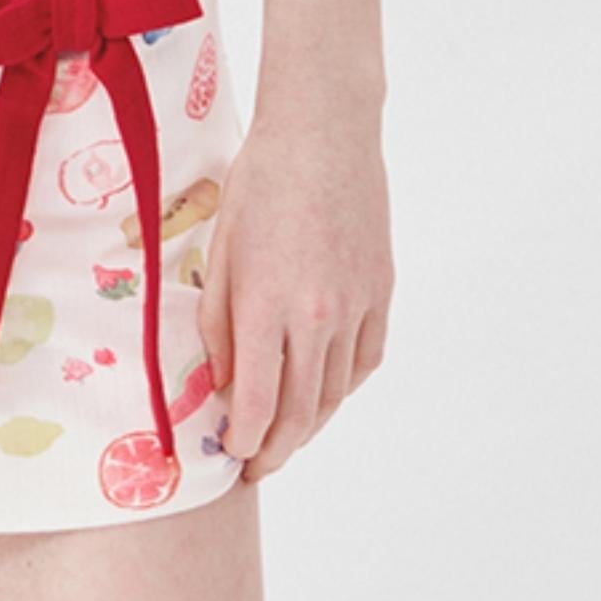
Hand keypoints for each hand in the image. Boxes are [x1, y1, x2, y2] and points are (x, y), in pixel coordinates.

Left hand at [195, 101, 393, 483]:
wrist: (324, 134)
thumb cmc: (261, 183)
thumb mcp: (221, 250)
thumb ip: (218, 323)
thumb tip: (221, 382)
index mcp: (266, 306)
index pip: (258, 404)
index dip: (244, 442)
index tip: (231, 456)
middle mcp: (316, 317)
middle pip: (301, 413)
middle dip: (275, 450)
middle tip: (256, 466)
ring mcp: (356, 307)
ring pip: (336, 393)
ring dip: (310, 425)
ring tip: (286, 436)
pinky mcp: (382, 292)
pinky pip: (365, 360)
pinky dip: (344, 386)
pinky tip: (326, 391)